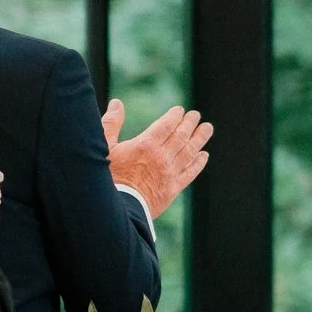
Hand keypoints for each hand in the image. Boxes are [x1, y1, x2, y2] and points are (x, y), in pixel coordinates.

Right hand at [106, 100, 211, 219]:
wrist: (115, 208)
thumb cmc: (106, 176)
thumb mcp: (103, 147)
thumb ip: (111, 123)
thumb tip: (117, 103)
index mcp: (145, 145)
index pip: (166, 125)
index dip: (175, 116)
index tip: (180, 111)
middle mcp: (162, 157)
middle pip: (181, 136)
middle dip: (190, 124)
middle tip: (196, 115)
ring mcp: (170, 173)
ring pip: (190, 152)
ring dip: (200, 139)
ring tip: (207, 128)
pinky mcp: (173, 188)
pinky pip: (191, 172)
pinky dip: (199, 163)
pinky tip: (204, 155)